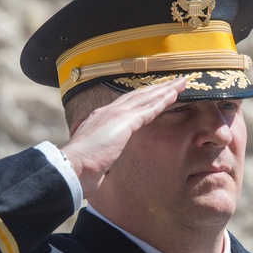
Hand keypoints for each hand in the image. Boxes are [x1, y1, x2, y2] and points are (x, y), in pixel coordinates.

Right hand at [60, 78, 186, 197]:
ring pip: (146, 98)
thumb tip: (100, 167)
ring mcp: (115, 115)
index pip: (126, 105)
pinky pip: (149, 108)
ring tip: (181, 83)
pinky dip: (163, 100)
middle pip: (138, 96)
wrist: (72, 169)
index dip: (142, 99)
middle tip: (174, 82)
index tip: (155, 94)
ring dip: (165, 90)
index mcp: (99, 120)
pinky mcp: (124, 121)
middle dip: (157, 89)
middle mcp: (107, 113)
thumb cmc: (79, 169)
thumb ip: (99, 156)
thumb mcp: (92, 159)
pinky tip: (175, 95)